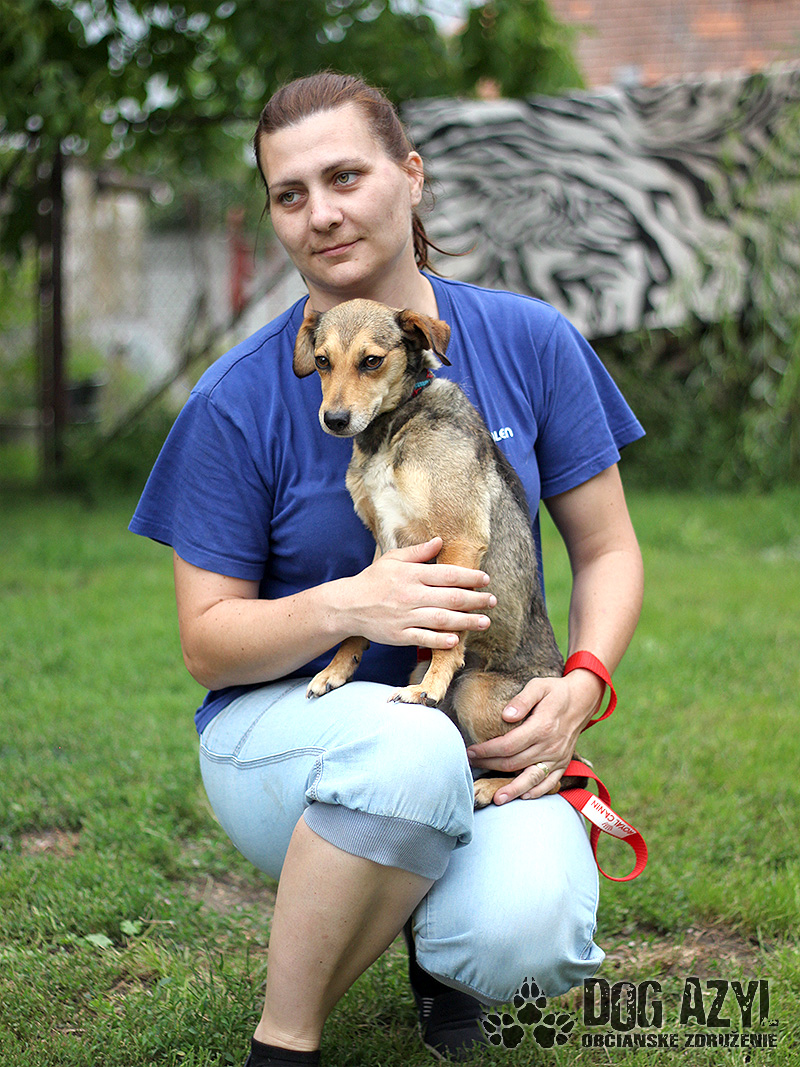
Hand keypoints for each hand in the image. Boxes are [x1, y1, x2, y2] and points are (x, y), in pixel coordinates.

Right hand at [343, 537, 495, 648]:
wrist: (348, 605)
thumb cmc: (373, 580)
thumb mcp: (393, 559)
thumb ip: (418, 551)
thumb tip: (440, 541)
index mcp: (412, 574)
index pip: (447, 574)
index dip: (469, 576)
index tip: (486, 579)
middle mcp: (411, 595)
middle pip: (450, 597)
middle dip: (475, 599)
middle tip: (493, 601)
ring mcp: (405, 616)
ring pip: (441, 619)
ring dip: (466, 621)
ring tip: (485, 622)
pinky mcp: (399, 635)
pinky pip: (423, 638)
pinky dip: (439, 640)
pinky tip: (455, 640)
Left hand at [466, 670, 604, 803]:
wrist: (583, 699)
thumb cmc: (556, 691)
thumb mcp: (538, 686)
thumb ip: (522, 700)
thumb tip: (506, 715)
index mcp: (541, 727)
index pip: (508, 745)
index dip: (487, 751)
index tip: (471, 751)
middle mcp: (550, 746)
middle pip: (514, 763)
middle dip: (490, 766)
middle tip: (471, 765)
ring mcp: (558, 757)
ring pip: (531, 778)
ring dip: (513, 790)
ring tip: (497, 799)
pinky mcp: (563, 763)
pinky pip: (550, 782)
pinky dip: (537, 792)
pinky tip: (523, 797)